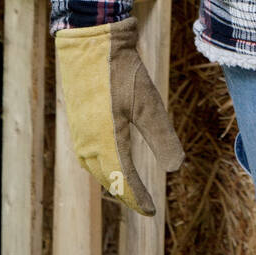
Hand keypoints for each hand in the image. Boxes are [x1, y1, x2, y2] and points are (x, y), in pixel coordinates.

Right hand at [55, 15, 184, 214]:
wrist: (91, 42)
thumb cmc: (121, 72)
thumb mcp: (148, 104)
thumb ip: (161, 138)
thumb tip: (176, 169)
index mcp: (105, 143)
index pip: (123, 182)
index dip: (138, 198)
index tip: (153, 211)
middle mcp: (88, 144)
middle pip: (108, 180)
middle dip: (126, 194)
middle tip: (144, 204)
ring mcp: (80, 133)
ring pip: (97, 169)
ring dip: (113, 182)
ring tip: (129, 189)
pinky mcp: (79, 122)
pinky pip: (90, 155)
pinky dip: (103, 166)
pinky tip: (112, 161)